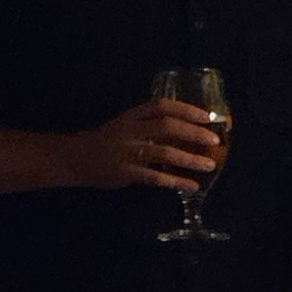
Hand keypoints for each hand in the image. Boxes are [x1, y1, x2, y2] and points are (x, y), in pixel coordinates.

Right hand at [74, 99, 226, 191]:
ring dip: (190, 159)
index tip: (209, 116)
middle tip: (215, 140)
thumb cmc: (111, 141)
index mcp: (133, 116)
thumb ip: (154, 128)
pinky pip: (155, 177)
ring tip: (209, 165)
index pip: (162, 106)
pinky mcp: (125, 172)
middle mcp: (130, 130)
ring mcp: (127, 151)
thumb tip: (192, 132)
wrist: (76, 158)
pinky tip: (191, 186)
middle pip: (166, 127)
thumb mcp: (129, 127)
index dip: (187, 109)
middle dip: (193, 133)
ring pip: (163, 152)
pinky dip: (175, 181)